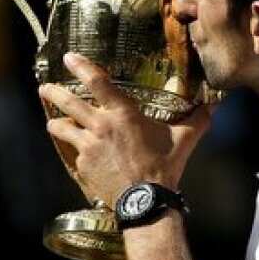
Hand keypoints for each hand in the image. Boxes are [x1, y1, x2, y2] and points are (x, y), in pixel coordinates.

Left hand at [39, 52, 214, 207]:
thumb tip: (214, 105)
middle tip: (44, 87)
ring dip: (56, 123)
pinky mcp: (81, 166)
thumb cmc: (164, 168)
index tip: (68, 57)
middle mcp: (99, 126)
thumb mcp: (183, 140)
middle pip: (66, 101)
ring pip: (60, 128)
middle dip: (52, 92)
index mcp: (122, 114)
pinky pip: (72, 153)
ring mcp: (87, 147)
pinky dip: (74, 150)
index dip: (80, 66)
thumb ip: (197, 119)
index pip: (96, 81)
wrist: (144, 202)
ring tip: (55, 123)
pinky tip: (77, 153)